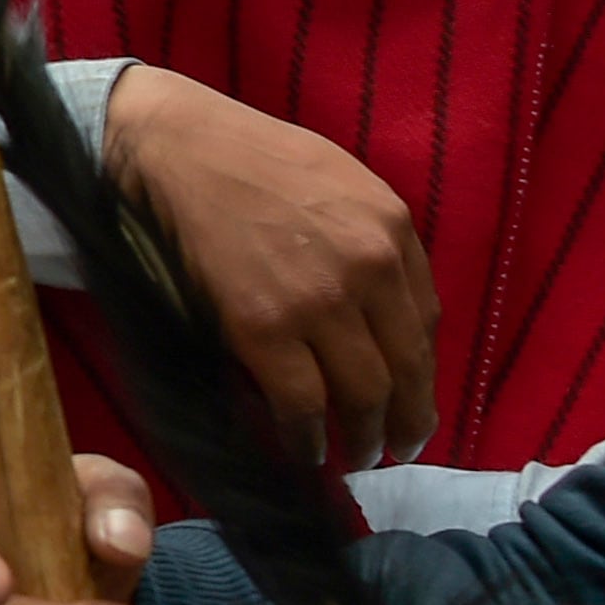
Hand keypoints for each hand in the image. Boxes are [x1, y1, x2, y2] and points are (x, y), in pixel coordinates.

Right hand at [102, 64, 437, 467]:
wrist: (177, 148)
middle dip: (406, 421)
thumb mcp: (343, 182)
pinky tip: (306, 451)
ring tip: (357, 457)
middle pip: (405, 370)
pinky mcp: (262, 329)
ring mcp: (316, 303)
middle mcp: (367, 270)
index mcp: (392, 230)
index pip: (426, 324)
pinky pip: (300, 403)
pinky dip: (307, 438)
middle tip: (397, 447)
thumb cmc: (253, 157)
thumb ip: (374, 241)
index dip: (422, 374)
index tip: (414, 401)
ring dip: (364, 438)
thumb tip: (383, 313)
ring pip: (362, 395)